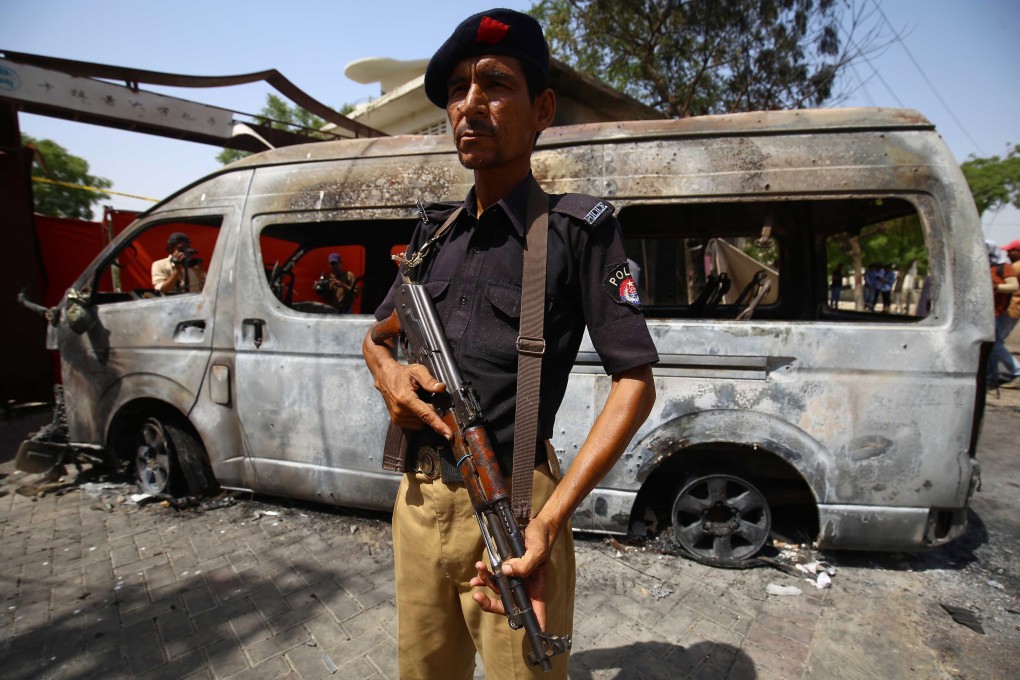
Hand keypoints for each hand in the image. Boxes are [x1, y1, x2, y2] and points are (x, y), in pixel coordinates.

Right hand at [374, 360, 451, 437]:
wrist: (385, 377)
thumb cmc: (402, 373)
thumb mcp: (417, 370)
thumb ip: (429, 380)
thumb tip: (441, 388)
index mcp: (406, 399)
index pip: (426, 415)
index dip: (439, 425)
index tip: (449, 435)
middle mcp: (401, 411)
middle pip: (426, 418)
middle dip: (431, 409)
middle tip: (425, 396)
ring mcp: (398, 418)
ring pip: (422, 422)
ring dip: (423, 413)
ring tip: (416, 399)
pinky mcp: (397, 421)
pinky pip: (416, 424)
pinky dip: (418, 416)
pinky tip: (413, 405)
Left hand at [469, 515, 556, 629]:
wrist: (536, 524)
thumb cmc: (541, 539)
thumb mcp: (537, 550)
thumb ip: (525, 564)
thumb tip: (505, 571)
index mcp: (536, 589)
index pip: (535, 613)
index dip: (534, 627)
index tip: (533, 637)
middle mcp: (524, 588)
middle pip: (509, 606)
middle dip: (491, 606)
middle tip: (478, 600)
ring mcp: (514, 579)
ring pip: (497, 591)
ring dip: (485, 583)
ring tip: (478, 572)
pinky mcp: (506, 569)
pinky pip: (492, 578)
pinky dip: (483, 576)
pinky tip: (478, 571)